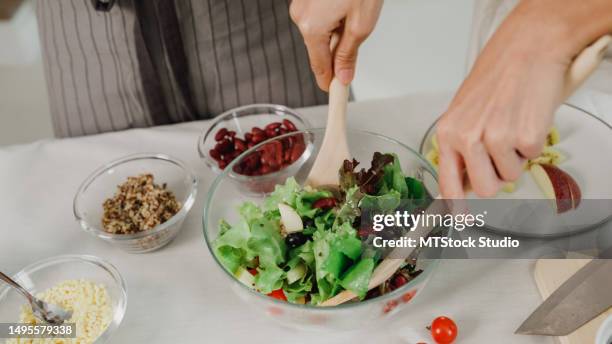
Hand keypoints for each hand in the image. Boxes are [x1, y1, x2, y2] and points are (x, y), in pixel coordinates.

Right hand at [290, 0, 382, 90]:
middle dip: (337, 50)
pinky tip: (345, 5)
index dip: (330, 83)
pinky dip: (332, 17)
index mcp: (312, 26)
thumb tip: (343, 74)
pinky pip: (318, 17)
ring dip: (336, 31)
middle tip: (357, 38)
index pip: (319, 67)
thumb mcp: (361, 23)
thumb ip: (348, 53)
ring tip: (353, 12)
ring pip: (319, 32)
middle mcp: (301, 15)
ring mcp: (301, 4)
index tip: (337, 94)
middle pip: (318, 49)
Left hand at [436, 1, 576, 197]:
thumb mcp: (464, 113)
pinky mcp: (525, 137)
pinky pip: (530, 158)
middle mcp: (467, 138)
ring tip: (513, 127)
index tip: (459, 219)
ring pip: (510, 176)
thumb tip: (464, 184)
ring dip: (515, 158)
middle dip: (496, 178)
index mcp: (448, 133)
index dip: (455, 206)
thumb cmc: (495, 79)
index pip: (447, 181)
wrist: (525, 52)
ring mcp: (496, 139)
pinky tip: (526, 119)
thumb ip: (461, 148)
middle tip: (501, 151)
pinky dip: (532, 144)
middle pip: (484, 188)